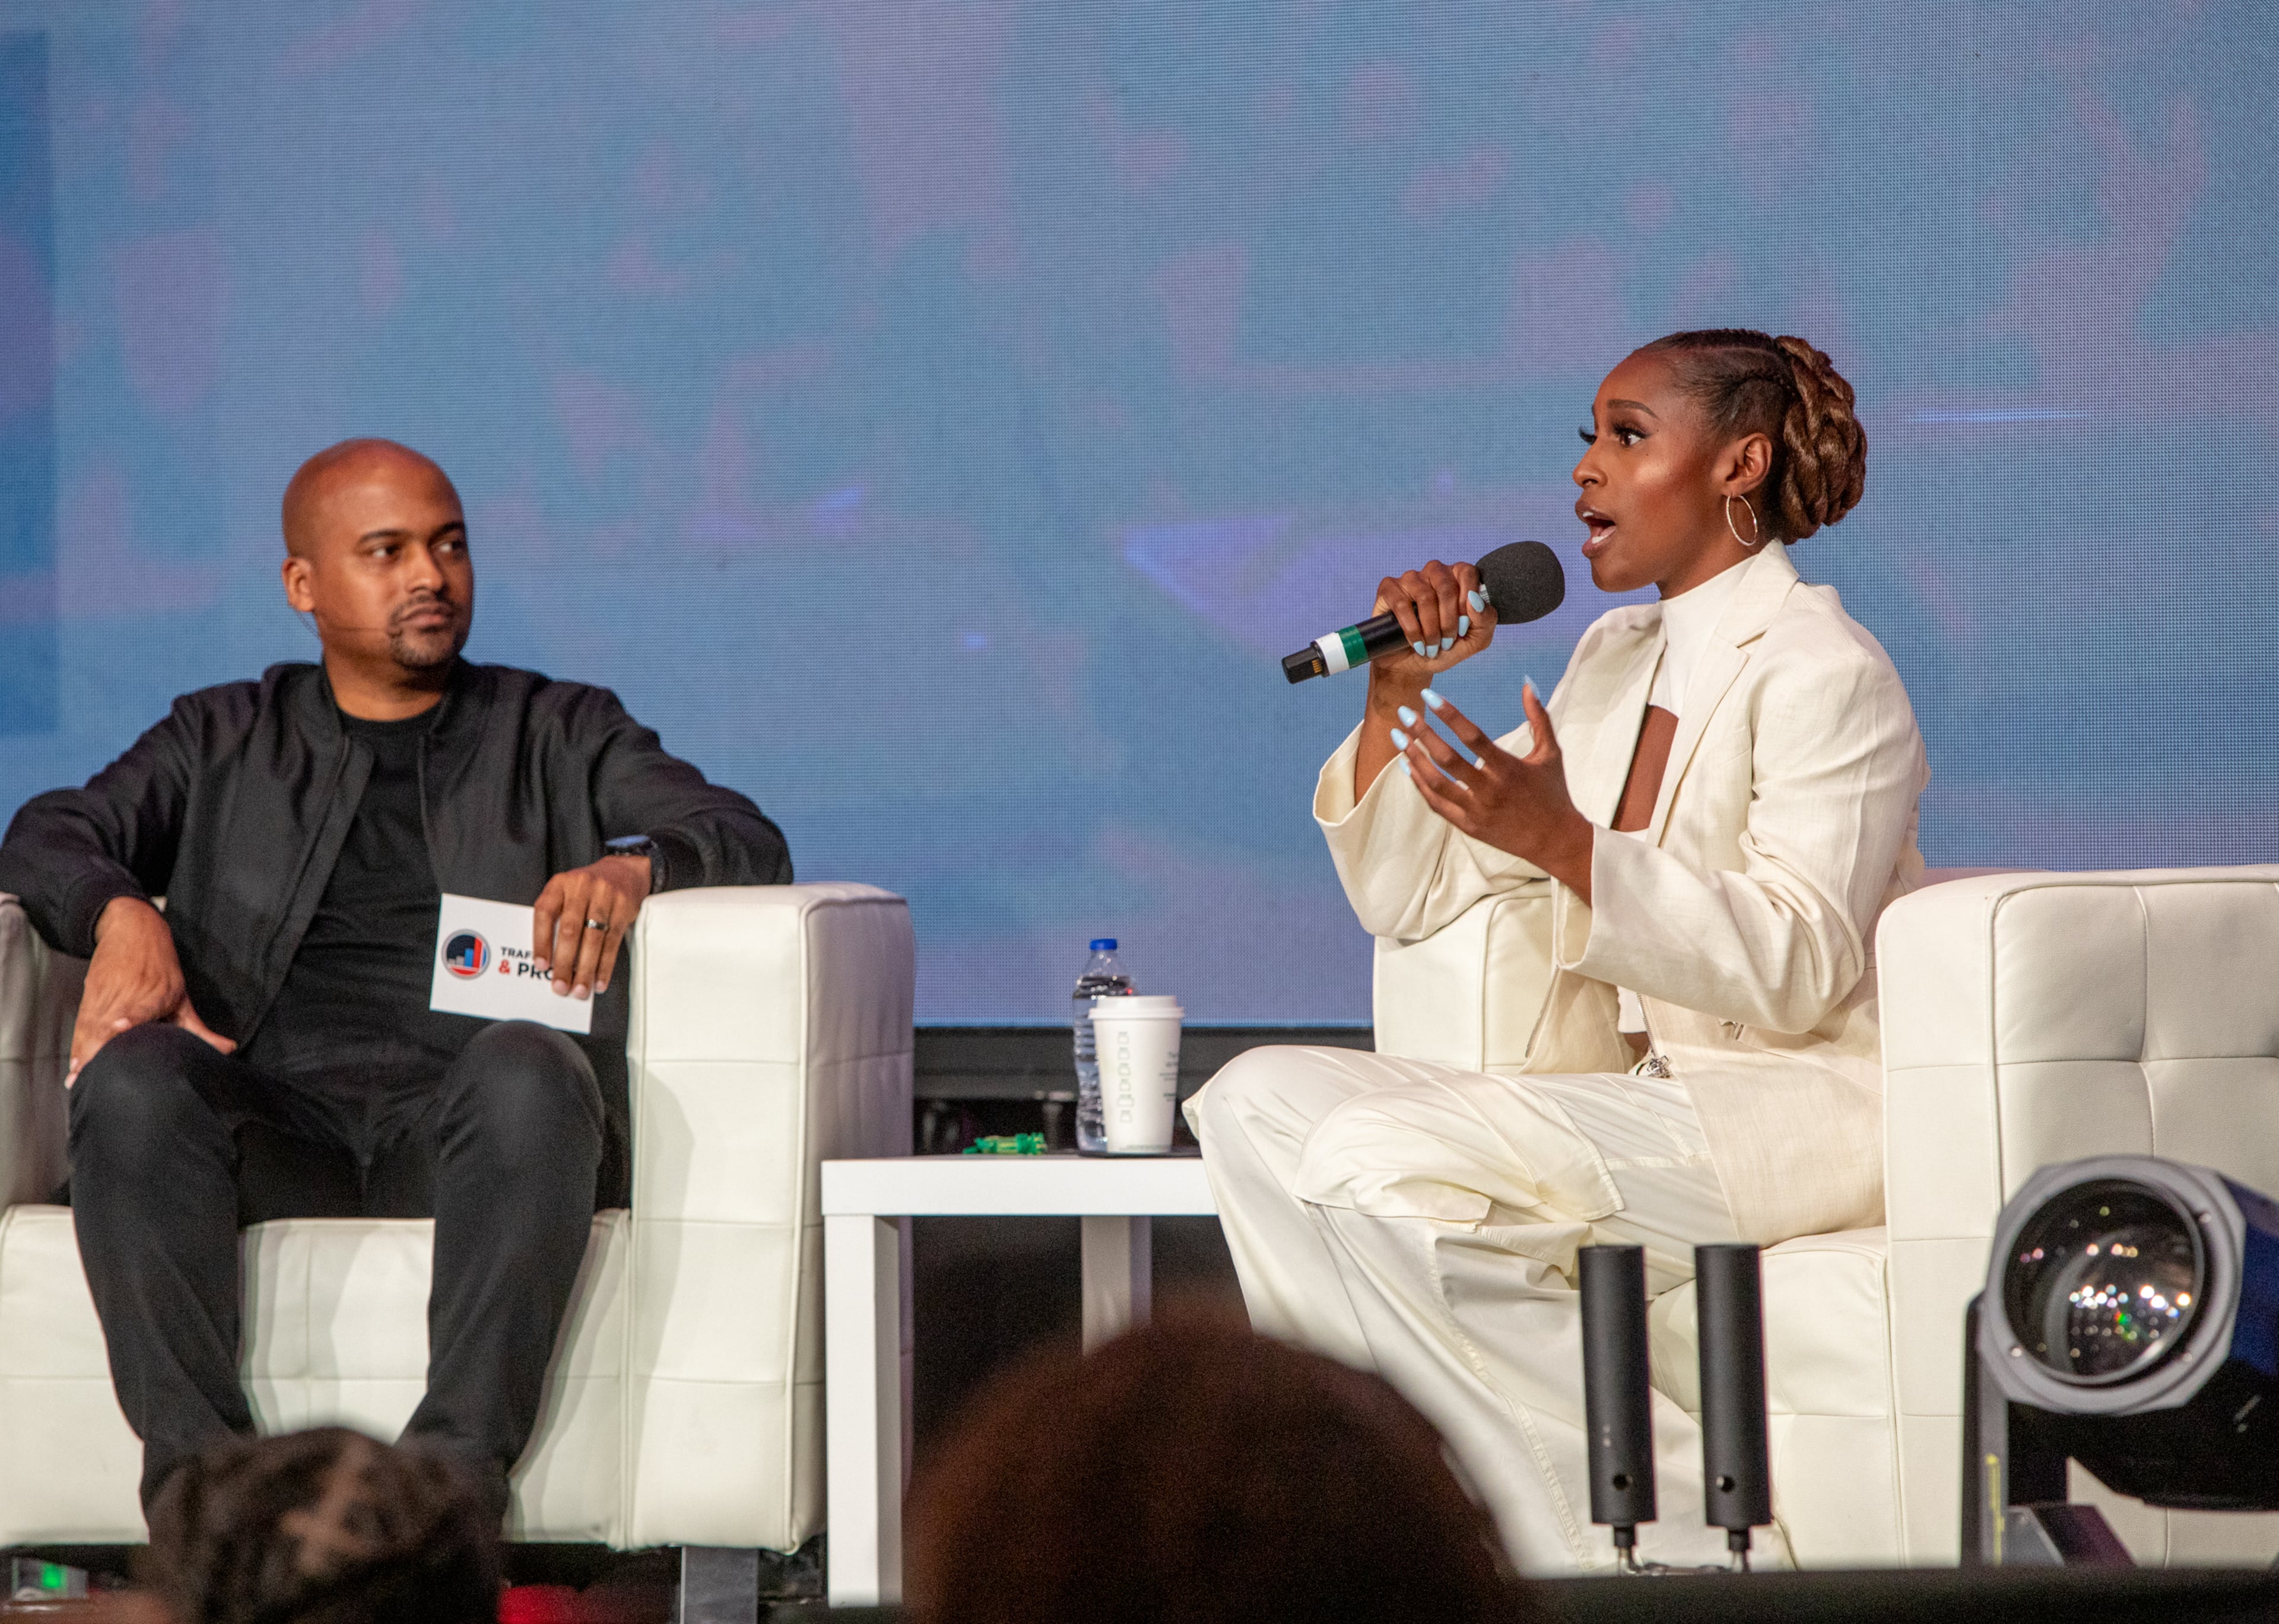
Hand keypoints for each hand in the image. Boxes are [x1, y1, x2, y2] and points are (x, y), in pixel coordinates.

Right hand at [68, 896, 236, 1085]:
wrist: (133, 930)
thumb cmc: (162, 968)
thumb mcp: (182, 997)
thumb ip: (199, 1030)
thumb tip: (230, 1049)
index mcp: (155, 995)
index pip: (141, 1009)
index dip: (129, 1018)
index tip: (117, 1026)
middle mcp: (127, 996)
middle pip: (110, 1026)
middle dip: (99, 1051)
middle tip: (89, 1077)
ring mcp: (106, 997)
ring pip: (93, 1028)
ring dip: (84, 1054)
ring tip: (77, 1078)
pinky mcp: (90, 997)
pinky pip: (83, 1025)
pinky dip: (78, 1045)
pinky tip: (74, 1067)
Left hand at [532, 853, 649, 998]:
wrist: (624, 870)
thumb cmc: (588, 889)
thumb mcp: (566, 893)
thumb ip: (556, 917)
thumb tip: (549, 960)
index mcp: (560, 884)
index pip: (545, 913)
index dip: (541, 941)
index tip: (541, 965)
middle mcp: (581, 887)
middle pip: (570, 930)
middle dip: (565, 963)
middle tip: (561, 986)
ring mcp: (605, 896)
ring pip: (593, 939)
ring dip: (586, 969)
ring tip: (580, 989)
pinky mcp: (624, 907)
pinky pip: (613, 941)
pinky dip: (605, 965)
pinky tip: (599, 979)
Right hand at [1368, 558, 1498, 689]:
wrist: (1412, 666)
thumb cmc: (1443, 648)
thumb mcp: (1474, 641)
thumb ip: (1486, 620)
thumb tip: (1475, 600)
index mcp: (1457, 578)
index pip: (1467, 572)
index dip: (1467, 601)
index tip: (1463, 627)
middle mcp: (1434, 573)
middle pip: (1446, 586)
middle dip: (1449, 620)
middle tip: (1446, 642)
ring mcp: (1410, 579)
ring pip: (1425, 595)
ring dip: (1431, 628)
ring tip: (1431, 646)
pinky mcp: (1389, 589)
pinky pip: (1401, 604)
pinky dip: (1412, 629)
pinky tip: (1416, 643)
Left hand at [1394, 682, 1597, 902]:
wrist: (1555, 841)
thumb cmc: (1553, 792)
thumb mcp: (1550, 753)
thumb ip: (1539, 717)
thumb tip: (1529, 684)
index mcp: (1509, 768)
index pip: (1473, 736)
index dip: (1449, 715)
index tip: (1429, 697)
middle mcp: (1490, 790)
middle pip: (1447, 759)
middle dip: (1422, 734)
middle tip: (1404, 713)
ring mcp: (1477, 811)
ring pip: (1436, 783)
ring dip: (1414, 758)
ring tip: (1399, 738)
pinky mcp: (1469, 826)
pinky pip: (1437, 804)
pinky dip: (1420, 785)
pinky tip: (1408, 766)